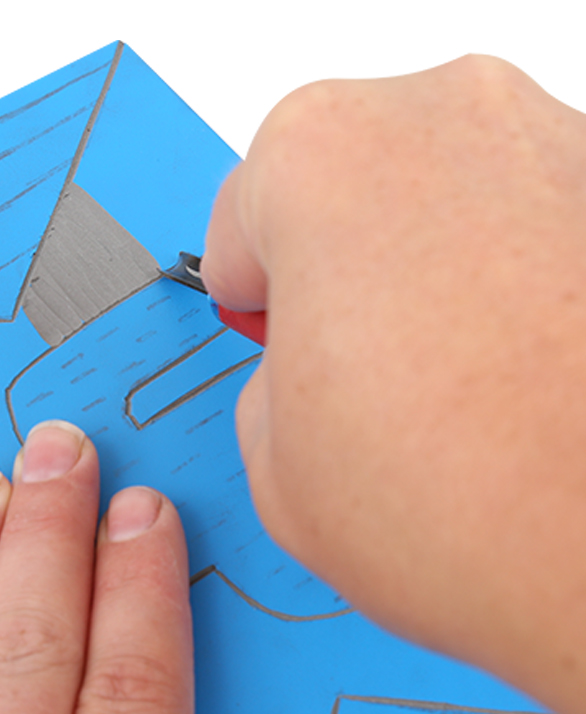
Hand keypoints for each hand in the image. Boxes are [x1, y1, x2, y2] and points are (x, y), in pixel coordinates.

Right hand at [202, 55, 585, 713]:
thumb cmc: (476, 510)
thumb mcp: (276, 466)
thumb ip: (266, 385)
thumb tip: (303, 372)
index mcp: (323, 159)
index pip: (245, 215)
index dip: (254, 292)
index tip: (274, 329)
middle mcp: (448, 118)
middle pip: (348, 190)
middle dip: (337, 273)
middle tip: (353, 369)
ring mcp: (557, 143)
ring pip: (444, 204)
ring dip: (429, 278)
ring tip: (449, 390)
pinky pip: (531, 228)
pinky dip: (514, 287)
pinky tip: (517, 377)